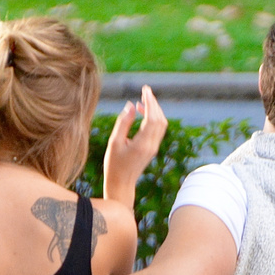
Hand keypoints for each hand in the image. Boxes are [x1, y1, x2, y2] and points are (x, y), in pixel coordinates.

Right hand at [103, 85, 167, 205]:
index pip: (152, 118)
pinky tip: (142, 112)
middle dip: (154, 103)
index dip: (150, 102)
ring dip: (154, 110)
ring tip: (142, 100)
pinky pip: (157, 129)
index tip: (145, 89)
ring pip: (161, 124)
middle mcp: (152, 145)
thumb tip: (131, 105)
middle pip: (160, 119)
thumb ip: (123, 122)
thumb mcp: (114, 142)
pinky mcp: (152, 149)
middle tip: (145, 91)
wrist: (121, 184)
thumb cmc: (114, 164)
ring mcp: (154, 148)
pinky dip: (153, 118)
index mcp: (142, 144)